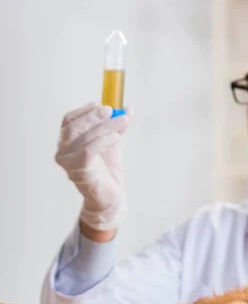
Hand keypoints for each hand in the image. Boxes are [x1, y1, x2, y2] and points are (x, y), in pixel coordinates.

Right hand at [55, 102, 131, 231]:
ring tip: (123, 122)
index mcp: (67, 144)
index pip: (69, 121)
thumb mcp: (111, 145)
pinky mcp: (79, 170)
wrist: (111, 199)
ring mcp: (68, 162)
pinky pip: (90, 150)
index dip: (84, 111)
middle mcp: (63, 152)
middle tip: (112, 110)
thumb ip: (117, 128)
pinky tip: (117, 136)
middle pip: (74, 126)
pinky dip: (104, 140)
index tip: (100, 104)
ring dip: (106, 126)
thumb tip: (128, 110)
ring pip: (85, 137)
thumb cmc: (108, 173)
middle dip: (94, 116)